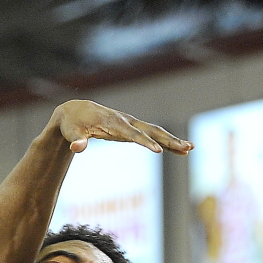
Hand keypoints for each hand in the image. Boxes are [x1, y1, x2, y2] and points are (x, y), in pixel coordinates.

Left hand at [50, 100, 192, 154]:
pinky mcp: (132, 128)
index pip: (132, 134)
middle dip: (168, 140)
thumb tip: (76, 148)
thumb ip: (76, 141)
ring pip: (156, 132)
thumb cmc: (73, 124)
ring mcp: (131, 123)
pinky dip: (166, 142)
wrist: (75, 111)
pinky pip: (152, 135)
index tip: (158, 151)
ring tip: (190, 148)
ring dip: (172, 140)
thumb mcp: (71, 132)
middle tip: (186, 148)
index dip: (144, 142)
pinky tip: (180, 150)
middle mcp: (126, 121)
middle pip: (151, 131)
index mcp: (113, 123)